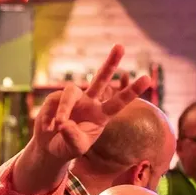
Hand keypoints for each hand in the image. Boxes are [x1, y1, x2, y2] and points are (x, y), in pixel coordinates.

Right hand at [31, 45, 152, 163]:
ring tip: (60, 125)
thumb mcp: (76, 148)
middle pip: (101, 79)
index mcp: (101, 115)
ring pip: (70, 92)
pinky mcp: (54, 98)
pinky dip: (49, 118)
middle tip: (120, 46)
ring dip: (65, 109)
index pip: (118, 102)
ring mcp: (72, 99)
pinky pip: (53, 104)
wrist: (50, 147)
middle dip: (110, 62)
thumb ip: (73, 138)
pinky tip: (48, 129)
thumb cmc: (68, 147)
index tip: (148, 78)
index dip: (132, 91)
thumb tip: (64, 123)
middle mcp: (89, 102)